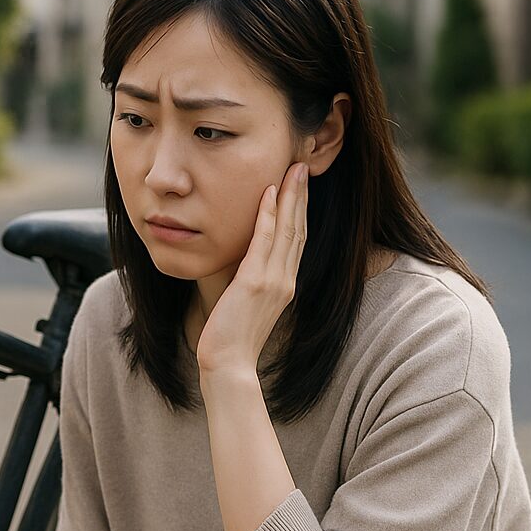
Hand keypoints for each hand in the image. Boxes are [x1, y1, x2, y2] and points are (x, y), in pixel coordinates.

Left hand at [195, 161, 308, 374]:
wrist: (228, 364)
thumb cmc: (230, 340)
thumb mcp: (245, 305)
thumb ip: (250, 283)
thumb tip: (242, 267)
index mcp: (284, 285)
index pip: (296, 240)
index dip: (300, 210)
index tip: (299, 185)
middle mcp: (285, 280)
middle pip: (299, 229)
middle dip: (300, 196)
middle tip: (302, 166)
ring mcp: (273, 281)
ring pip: (287, 230)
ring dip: (290, 196)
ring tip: (293, 169)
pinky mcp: (255, 283)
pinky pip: (264, 241)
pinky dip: (268, 215)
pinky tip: (268, 192)